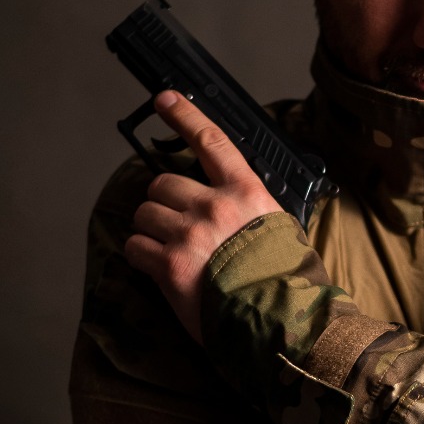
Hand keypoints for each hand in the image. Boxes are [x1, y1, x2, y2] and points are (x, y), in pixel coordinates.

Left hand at [124, 91, 282, 339]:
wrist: (283, 324)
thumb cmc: (287, 282)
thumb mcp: (282, 229)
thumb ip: (250, 208)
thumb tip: (230, 200)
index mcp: (246, 193)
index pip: (210, 142)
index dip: (184, 116)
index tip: (164, 99)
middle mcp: (214, 207)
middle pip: (162, 183)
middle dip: (162, 202)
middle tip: (175, 225)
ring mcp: (189, 235)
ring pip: (144, 214)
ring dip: (150, 230)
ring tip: (171, 251)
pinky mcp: (169, 267)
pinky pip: (136, 248)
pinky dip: (141, 257)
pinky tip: (160, 269)